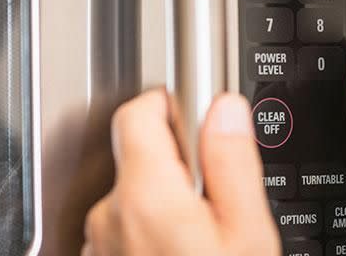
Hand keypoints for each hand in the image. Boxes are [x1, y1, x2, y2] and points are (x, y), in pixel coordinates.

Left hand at [83, 90, 280, 255]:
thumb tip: (225, 109)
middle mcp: (110, 215)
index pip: (139, 112)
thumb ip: (232, 163)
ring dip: (165, 201)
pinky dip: (149, 229)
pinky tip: (178, 250)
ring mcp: (99, 241)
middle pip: (140, 156)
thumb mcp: (245, 232)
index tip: (196, 114)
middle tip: (214, 196)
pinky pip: (125, 225)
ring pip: (134, 194)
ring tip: (200, 236)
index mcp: (145, 197)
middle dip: (179, 165)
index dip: (171, 104)